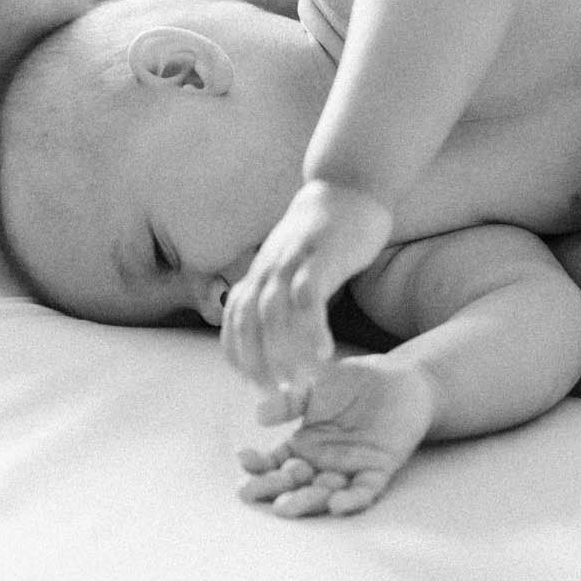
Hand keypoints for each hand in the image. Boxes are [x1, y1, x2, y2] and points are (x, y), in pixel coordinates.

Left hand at [220, 179, 394, 407]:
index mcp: (258, 274)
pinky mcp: (319, 255)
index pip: (234, 322)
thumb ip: (276, 293)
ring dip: (284, 353)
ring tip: (303, 382)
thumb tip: (268, 331)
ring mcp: (291, 261)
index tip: (254, 384)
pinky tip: (325, 353)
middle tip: (280, 393)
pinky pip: (308, 296)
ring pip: (274, 315)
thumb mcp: (289, 265)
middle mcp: (267, 269)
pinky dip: (311, 328)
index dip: (239, 356)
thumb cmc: (320, 235)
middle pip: (249, 323)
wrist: (346, 187)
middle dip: (259, 363)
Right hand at [237, 359, 434, 517]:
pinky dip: (352, 499)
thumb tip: (259, 415)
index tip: (242, 458)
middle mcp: (322, 463)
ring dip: (306, 501)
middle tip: (253, 493)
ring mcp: (349, 469)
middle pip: (293, 484)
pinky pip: (364, 490)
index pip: (273, 462)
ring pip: (323, 493)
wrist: (398, 379)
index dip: (256, 464)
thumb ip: (288, 401)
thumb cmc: (354, 381)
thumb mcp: (313, 387)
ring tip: (286, 506)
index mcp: (303, 445)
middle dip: (273, 489)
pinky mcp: (378, 470)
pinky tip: (337, 504)